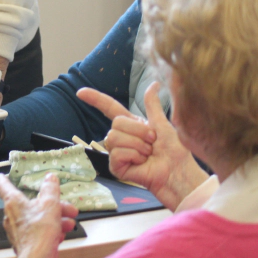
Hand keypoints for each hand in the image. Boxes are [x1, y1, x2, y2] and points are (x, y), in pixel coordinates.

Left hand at [0, 172, 78, 257]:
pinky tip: (61, 234)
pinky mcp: (24, 242)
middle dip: (51, 205)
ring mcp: (17, 231)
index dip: (3, 180)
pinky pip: (37, 232)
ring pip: (37, 219)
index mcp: (13, 203)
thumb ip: (50, 189)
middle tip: (67, 208)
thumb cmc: (39, 233)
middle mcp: (12, 216)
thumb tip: (49, 178)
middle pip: (31, 204)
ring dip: (55, 219)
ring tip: (68, 223)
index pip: (4, 187)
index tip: (1, 176)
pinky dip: (49, 231)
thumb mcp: (49, 205)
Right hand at [77, 82, 207, 209]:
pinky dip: (133, 156)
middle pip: (116, 123)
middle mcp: (122, 137)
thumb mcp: (163, 124)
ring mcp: (117, 152)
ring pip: (114, 137)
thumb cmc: (175, 151)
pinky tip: (141, 163)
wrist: (177, 173)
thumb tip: (154, 83)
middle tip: (152, 142)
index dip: (95, 99)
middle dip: (138, 131)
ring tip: (147, 154)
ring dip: (137, 145)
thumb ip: (153, 105)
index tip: (80, 92)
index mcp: (132, 125)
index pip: (109, 108)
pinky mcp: (116, 167)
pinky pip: (117, 153)